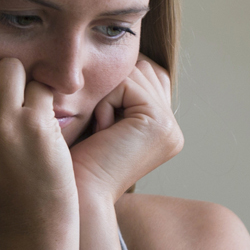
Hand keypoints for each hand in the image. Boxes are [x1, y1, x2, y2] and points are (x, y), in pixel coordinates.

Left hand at [70, 57, 183, 202]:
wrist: (76, 194)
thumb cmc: (77, 160)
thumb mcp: (102, 120)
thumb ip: (120, 93)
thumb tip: (120, 54)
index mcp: (164, 129)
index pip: (145, 76)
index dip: (115, 87)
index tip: (100, 125)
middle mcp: (173, 128)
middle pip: (142, 69)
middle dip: (112, 89)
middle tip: (101, 129)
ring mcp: (170, 127)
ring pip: (134, 73)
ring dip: (107, 96)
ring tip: (102, 131)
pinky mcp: (158, 123)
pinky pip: (127, 83)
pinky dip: (106, 103)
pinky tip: (103, 132)